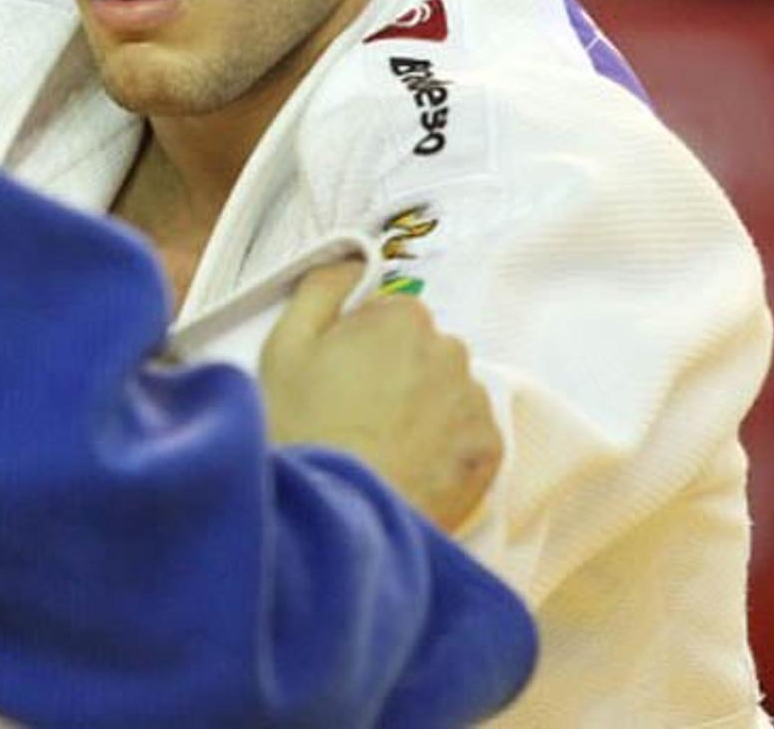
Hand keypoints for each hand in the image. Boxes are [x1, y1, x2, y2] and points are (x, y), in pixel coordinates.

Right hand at [259, 261, 501, 532]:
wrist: (337, 511)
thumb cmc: (303, 425)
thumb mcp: (285, 344)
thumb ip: (323, 287)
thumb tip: (354, 262)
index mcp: (404, 318)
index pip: (389, 315)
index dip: (359, 343)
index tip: (338, 375)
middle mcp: (452, 351)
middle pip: (423, 351)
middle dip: (397, 373)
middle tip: (355, 413)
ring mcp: (474, 404)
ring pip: (447, 392)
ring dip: (423, 409)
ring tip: (381, 445)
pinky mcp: (489, 452)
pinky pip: (467, 435)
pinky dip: (443, 446)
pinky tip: (407, 465)